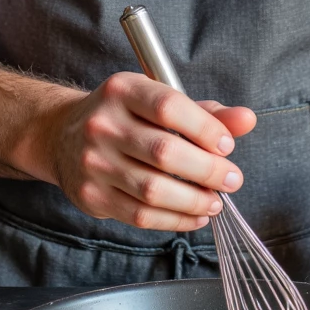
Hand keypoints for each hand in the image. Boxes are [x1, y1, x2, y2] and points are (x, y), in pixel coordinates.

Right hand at [40, 73, 256, 232]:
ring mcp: (94, 162)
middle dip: (208, 170)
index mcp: (123, 90)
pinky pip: (140, 215)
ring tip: (215, 201)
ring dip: (195, 200)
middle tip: (232, 179)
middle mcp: (103, 124)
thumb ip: (205, 112)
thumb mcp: (157, 100)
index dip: (205, 129)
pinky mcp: (92, 196)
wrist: (62, 136)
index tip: (227, 145)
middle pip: (164, 152)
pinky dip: (175, 220)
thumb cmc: (123, 116)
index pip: (169, 107)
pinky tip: (195, 215)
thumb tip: (247, 120)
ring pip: (153, 190)